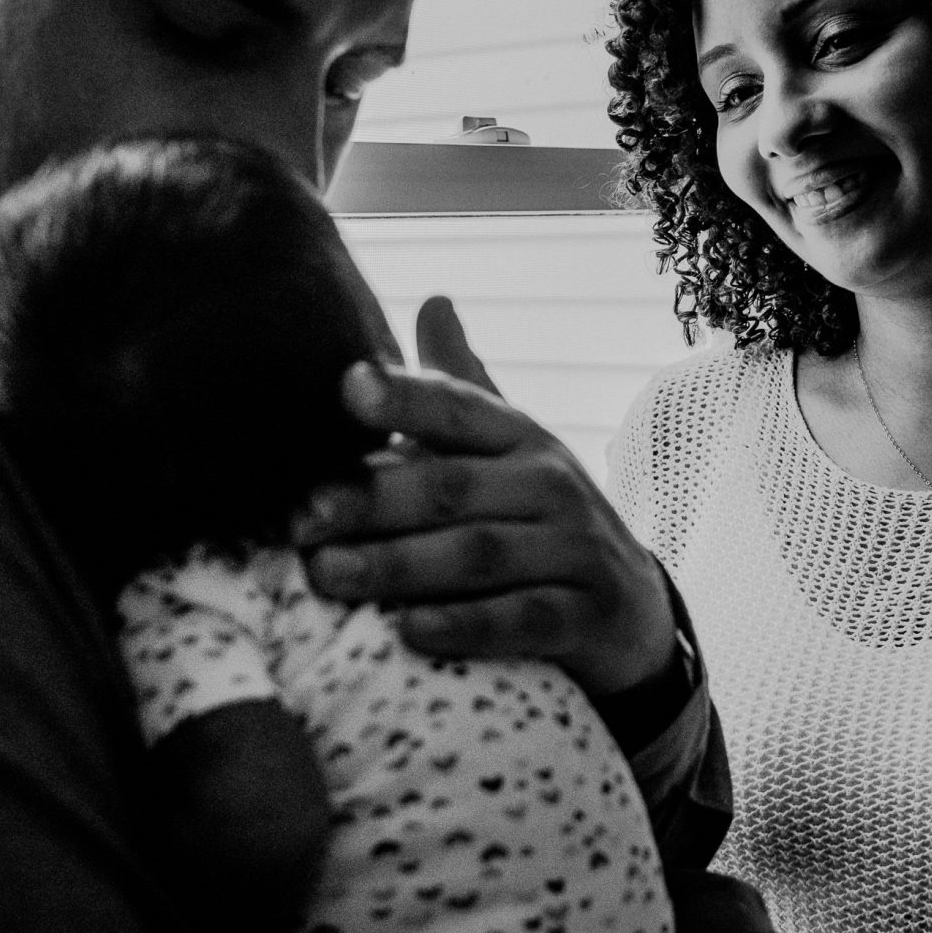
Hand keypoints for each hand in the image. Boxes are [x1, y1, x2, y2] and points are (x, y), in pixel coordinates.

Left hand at [293, 296, 677, 699]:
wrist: (631, 608)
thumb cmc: (541, 521)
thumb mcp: (509, 453)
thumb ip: (461, 391)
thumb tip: (433, 300)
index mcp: (522, 437)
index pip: (461, 410)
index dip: (407, 397)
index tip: (348, 387)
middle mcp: (554, 485)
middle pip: (455, 488)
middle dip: (374, 502)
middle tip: (301, 519)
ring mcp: (576, 551)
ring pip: (480, 555)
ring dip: (399, 566)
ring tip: (327, 575)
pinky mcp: (588, 617)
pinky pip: (523, 620)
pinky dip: (465, 626)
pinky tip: (408, 632)